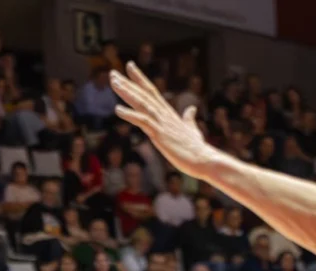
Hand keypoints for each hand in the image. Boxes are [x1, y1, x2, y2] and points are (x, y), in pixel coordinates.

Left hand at [111, 64, 217, 179]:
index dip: (140, 79)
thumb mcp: (192, 129)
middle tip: (112, 73)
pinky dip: (130, 114)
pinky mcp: (159, 134)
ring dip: (126, 92)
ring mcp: (161, 123)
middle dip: (127, 83)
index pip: (151, 91)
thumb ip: (189, 118)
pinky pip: (143, 121)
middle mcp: (164, 114)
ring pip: (141, 103)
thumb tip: (191, 109)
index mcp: (168, 113)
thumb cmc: (196, 147)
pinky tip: (117, 109)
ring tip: (113, 82)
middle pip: (143, 94)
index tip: (129, 67)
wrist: (203, 159)